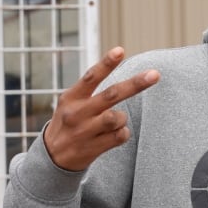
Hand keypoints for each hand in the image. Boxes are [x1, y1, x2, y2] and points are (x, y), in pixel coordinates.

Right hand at [44, 47, 159, 170]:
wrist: (52, 157)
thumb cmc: (70, 121)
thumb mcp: (70, 102)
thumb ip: (90, 88)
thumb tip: (116, 66)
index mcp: (71, 97)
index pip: (91, 77)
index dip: (106, 63)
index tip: (120, 50)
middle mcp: (77, 113)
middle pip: (111, 95)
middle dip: (135, 84)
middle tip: (155, 74)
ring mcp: (85, 132)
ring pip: (118, 117)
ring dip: (122, 118)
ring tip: (111, 122)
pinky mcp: (94, 148)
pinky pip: (121, 135)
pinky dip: (122, 133)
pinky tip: (110, 136)